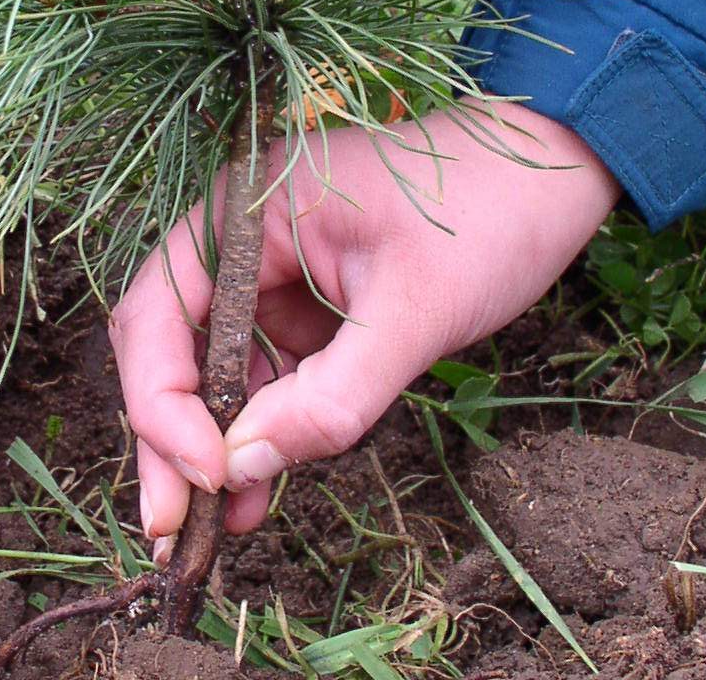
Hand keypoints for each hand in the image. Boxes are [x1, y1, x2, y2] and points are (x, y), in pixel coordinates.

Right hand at [112, 104, 620, 548]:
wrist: (546, 174)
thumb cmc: (484, 217)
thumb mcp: (412, 314)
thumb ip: (329, 397)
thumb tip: (240, 469)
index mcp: (245, 214)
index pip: (158, 311)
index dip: (162, 402)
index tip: (207, 475)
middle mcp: (239, 239)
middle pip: (168, 343)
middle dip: (169, 436)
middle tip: (171, 531)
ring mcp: (269, 272)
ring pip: (208, 366)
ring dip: (211, 443)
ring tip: (222, 523)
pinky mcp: (303, 301)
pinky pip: (260, 370)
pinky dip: (257, 427)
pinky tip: (259, 486)